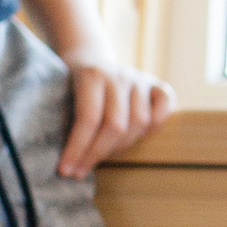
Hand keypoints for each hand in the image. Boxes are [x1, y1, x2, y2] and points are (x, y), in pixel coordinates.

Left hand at [59, 56, 173, 176]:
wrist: (87, 56)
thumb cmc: (69, 84)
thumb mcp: (60, 93)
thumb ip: (66, 118)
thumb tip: (67, 159)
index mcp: (92, 75)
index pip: (88, 118)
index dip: (78, 148)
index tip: (66, 170)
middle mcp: (119, 75)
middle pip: (116, 125)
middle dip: (97, 154)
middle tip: (81, 171)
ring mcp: (139, 79)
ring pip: (139, 121)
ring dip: (121, 146)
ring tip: (103, 156)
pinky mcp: (155, 84)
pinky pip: (166, 105)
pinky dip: (157, 124)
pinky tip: (140, 137)